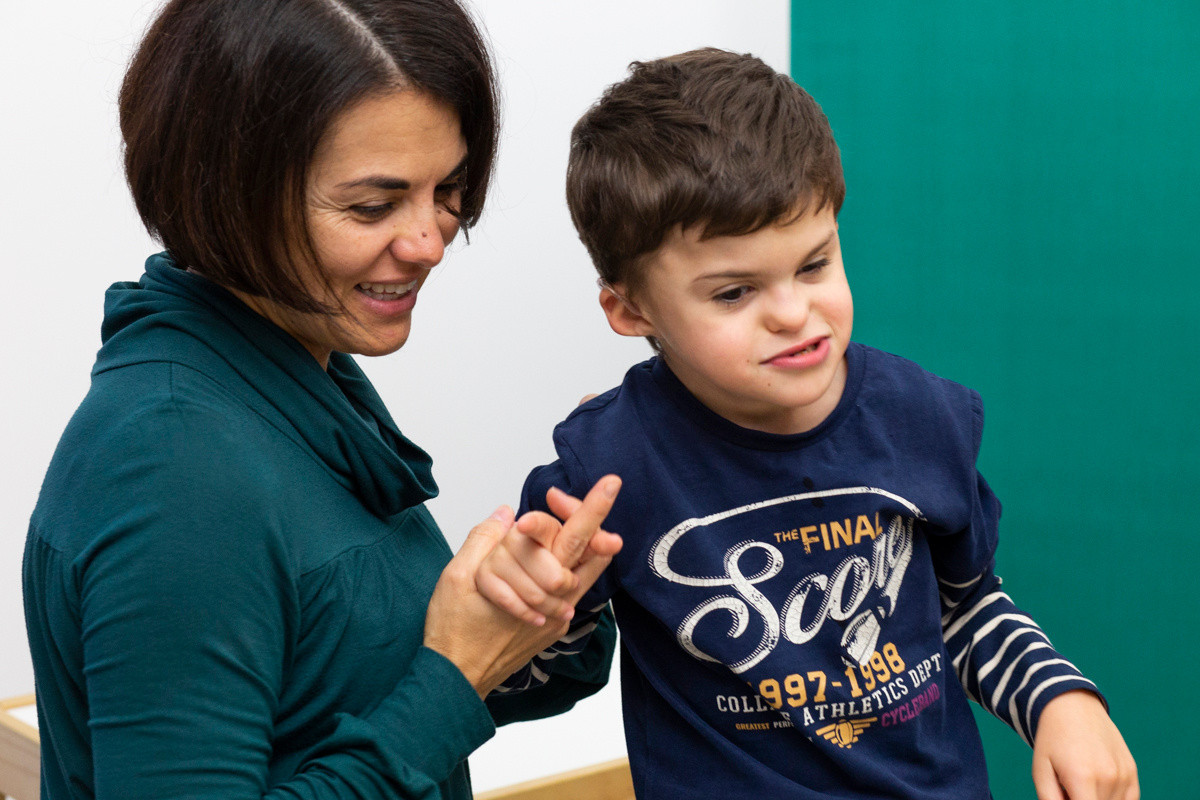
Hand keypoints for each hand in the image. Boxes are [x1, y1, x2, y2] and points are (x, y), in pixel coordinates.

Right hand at [424, 477, 621, 697]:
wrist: (457, 681)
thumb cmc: (453, 631)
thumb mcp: (457, 577)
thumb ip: (485, 540)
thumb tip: (507, 512)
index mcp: (529, 576)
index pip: (566, 532)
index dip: (582, 508)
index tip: (600, 486)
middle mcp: (553, 596)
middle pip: (584, 546)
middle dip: (597, 514)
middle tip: (612, 486)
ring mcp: (558, 614)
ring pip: (586, 572)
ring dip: (585, 550)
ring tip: (577, 535)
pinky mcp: (555, 627)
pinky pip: (573, 594)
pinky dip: (569, 576)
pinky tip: (554, 569)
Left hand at [1032, 690, 1137, 799]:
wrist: (1072, 707)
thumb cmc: (1053, 741)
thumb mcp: (1041, 770)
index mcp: (1082, 778)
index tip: (1066, 794)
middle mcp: (1108, 778)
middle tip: (1068, 787)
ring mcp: (1124, 775)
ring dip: (1096, 799)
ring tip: (1080, 782)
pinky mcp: (1132, 772)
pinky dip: (1113, 799)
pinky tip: (1097, 785)